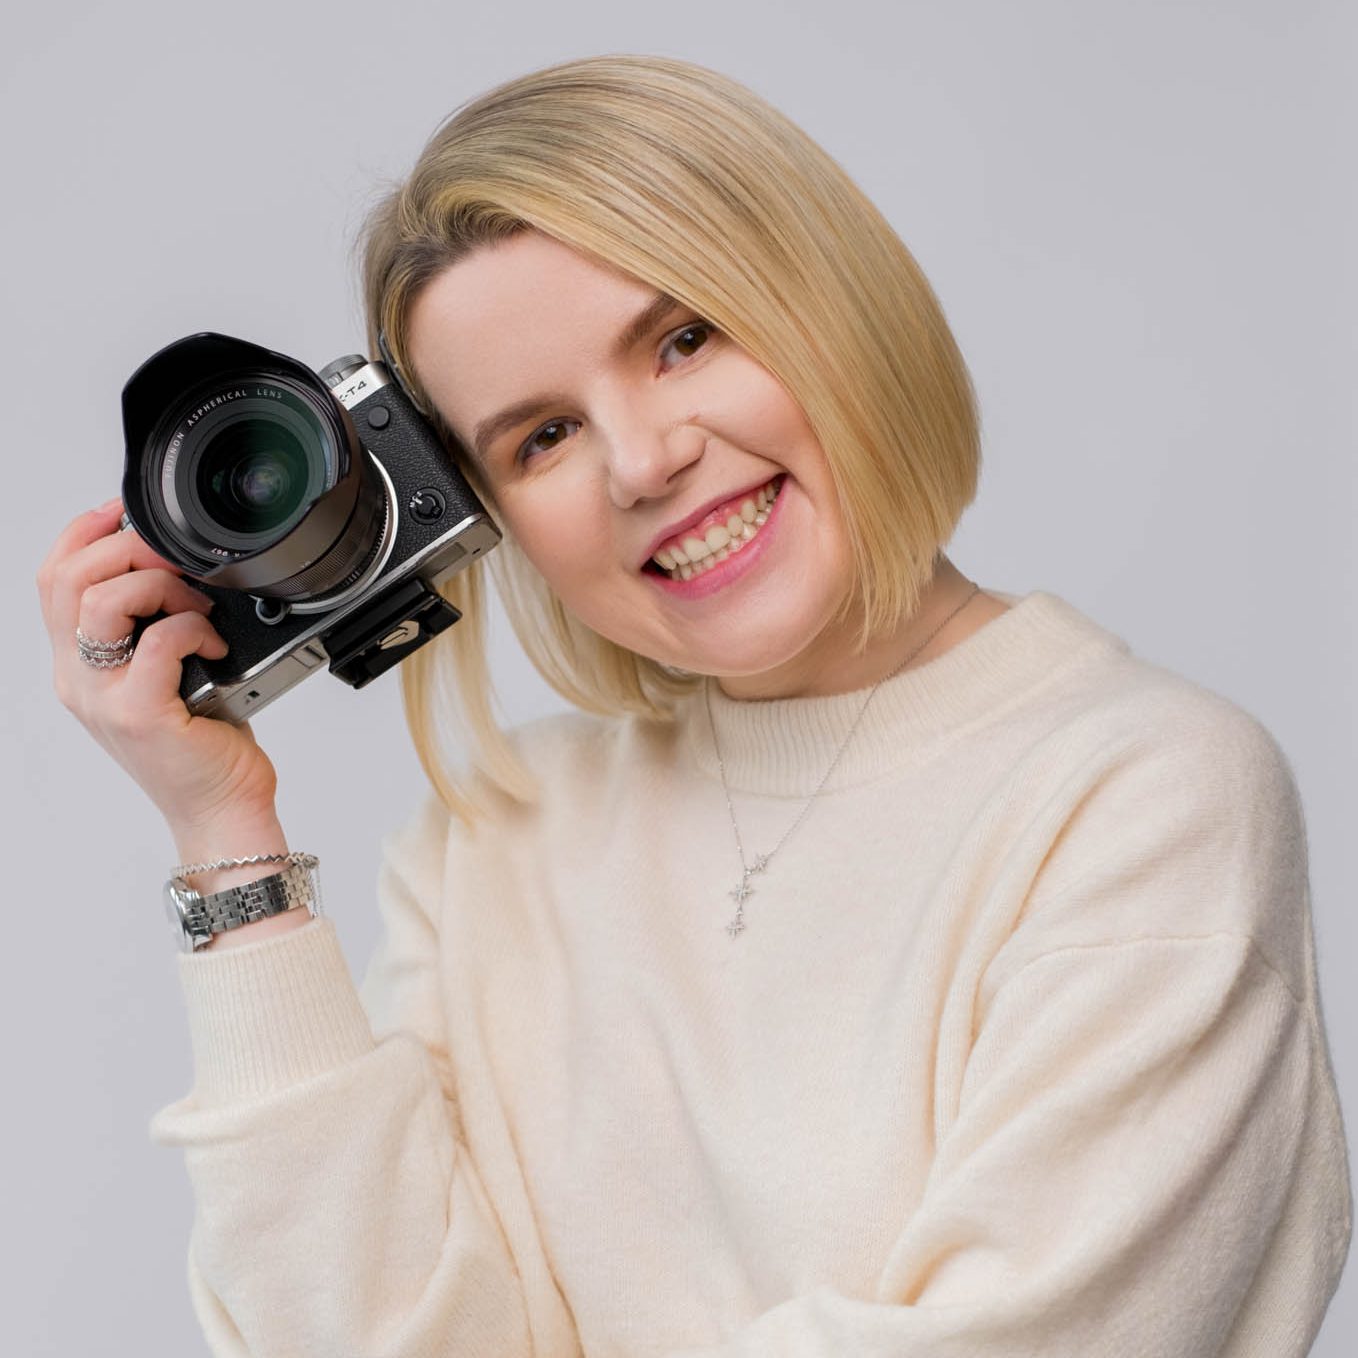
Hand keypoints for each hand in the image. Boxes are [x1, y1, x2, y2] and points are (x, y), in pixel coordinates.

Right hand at [37, 497, 280, 836]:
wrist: (220, 808)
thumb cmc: (203, 744)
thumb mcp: (169, 673)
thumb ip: (154, 626)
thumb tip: (179, 567)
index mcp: (80, 665)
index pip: (52, 579)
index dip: (83, 533)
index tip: (125, 512)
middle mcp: (80, 680)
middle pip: (67, 580)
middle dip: (126, 549)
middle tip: (175, 562)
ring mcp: (103, 699)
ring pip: (101, 602)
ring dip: (159, 585)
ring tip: (198, 608)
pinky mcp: (139, 715)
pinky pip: (157, 642)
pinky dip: (194, 629)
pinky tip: (216, 646)